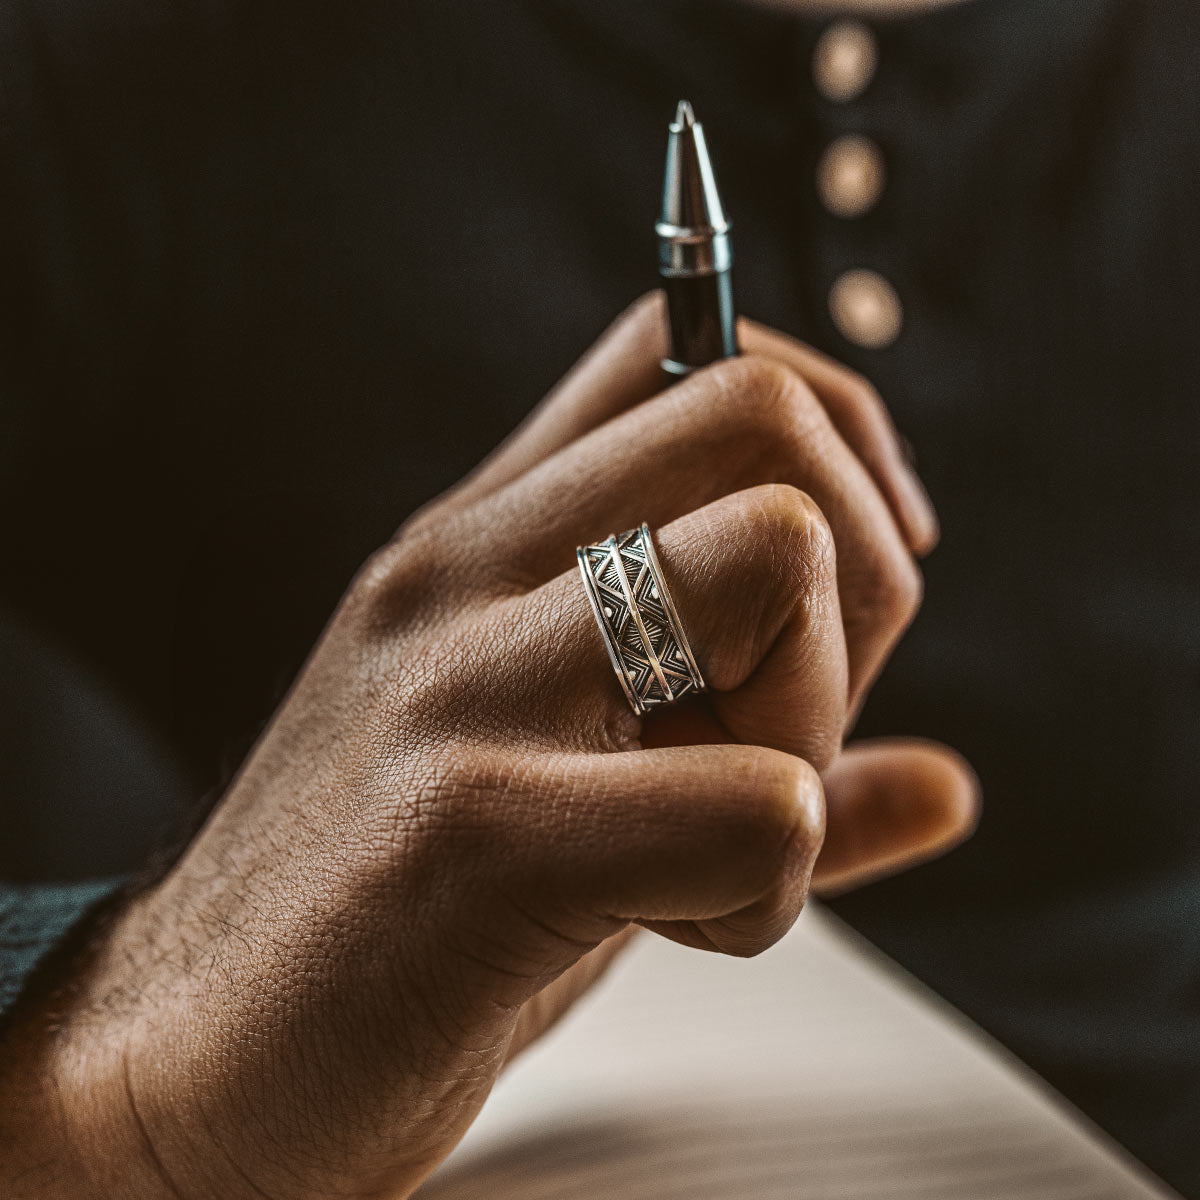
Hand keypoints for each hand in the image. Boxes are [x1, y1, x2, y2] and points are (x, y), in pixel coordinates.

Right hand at [2, 294, 975, 1198]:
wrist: (188, 1055)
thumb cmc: (397, 911)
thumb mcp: (562, 780)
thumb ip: (745, 748)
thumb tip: (950, 786)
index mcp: (485, 538)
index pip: (686, 347)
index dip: (833, 430)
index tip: (864, 567)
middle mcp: (468, 572)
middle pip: (763, 414)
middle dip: (860, 578)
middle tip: (790, 725)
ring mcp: (463, 685)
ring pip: (777, 560)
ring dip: (810, 726)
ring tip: (723, 838)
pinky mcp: (471, 832)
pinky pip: (759, 805)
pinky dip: (774, 887)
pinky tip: (679, 928)